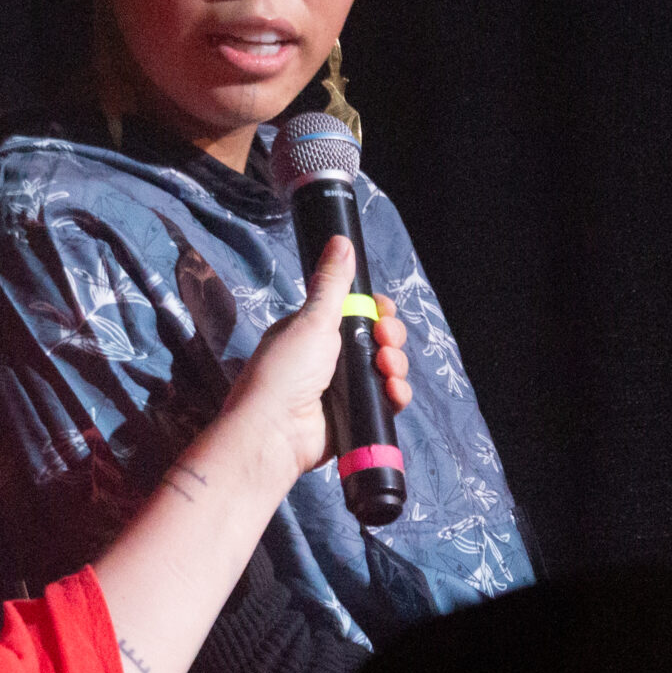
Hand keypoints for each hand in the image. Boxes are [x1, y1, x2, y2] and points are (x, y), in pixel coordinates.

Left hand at [227, 238, 415, 477]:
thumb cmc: (286, 372)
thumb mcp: (312, 320)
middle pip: (377, 339)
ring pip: (386, 369)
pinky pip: (386, 400)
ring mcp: (343, 388)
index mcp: (315, 331)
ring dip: (395, 365)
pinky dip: (394, 394)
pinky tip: (392, 391)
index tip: (381, 312)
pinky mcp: (355, 415)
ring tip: (386, 369)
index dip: (376, 311)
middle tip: (383, 339)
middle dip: (389, 337)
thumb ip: (333, 284)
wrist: (276, 432)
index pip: (357, 312)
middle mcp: (330, 358)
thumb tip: (341, 240)